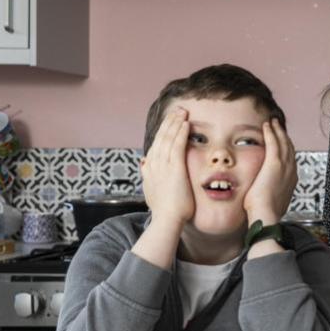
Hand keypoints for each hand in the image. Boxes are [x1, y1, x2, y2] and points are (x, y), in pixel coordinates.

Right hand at [140, 109, 194, 226]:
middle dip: (169, 122)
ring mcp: (163, 166)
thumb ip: (148, 175)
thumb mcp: (151, 189)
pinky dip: (181, 133)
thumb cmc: (164, 209)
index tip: (170, 121)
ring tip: (182, 112)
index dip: (163, 131)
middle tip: (177, 110)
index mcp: (149, 168)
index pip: (156, 144)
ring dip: (175, 123)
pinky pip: (178, 146)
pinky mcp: (174, 168)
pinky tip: (186, 124)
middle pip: (161, 137)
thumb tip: (143, 163)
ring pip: (168, 138)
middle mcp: (153, 164)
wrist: (166, 220)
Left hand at [243, 118, 296, 223]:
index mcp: (291, 179)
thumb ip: (271, 194)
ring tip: (273, 122)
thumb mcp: (272, 201)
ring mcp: (285, 166)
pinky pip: (274, 142)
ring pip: (283, 142)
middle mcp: (291, 170)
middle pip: (290, 147)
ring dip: (278, 130)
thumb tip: (265, 195)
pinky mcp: (274, 163)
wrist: (266, 214)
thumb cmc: (265, 212)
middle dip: (284, 135)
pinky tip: (267, 125)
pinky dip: (271, 132)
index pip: (290, 159)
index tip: (281, 141)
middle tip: (278, 126)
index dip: (287, 148)